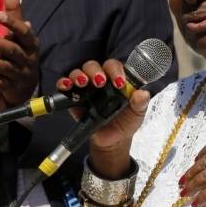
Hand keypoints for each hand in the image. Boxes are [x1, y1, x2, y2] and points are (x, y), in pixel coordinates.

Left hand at [0, 0, 39, 108]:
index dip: (13, 24)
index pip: (24, 34)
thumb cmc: (20, 53)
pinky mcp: (10, 88)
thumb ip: (15, 13)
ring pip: (4, 67)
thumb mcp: (19, 35)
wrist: (24, 86)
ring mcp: (20, 75)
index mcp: (31, 45)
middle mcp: (28, 60)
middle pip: (13, 51)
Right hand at [57, 59, 149, 178]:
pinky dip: (63, 82)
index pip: (114, 66)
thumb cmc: (125, 122)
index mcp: (117, 79)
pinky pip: (65, 86)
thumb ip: (140, 103)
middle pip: (95, 66)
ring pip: (79, 72)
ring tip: (84, 83)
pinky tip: (67, 86)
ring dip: (80, 75)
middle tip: (100, 82)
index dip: (116, 70)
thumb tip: (142, 94)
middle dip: (96, 71)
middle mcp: (100, 80)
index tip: (119, 82)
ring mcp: (86, 88)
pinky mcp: (74, 98)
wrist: (112, 140)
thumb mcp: (137, 113)